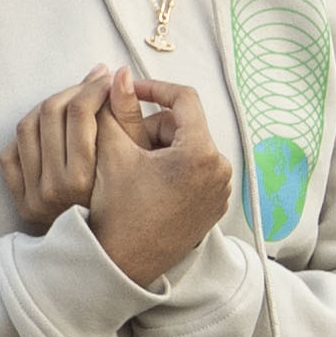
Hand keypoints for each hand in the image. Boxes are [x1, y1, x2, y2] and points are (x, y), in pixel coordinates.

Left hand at [0, 67, 131, 233]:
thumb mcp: (139, 162)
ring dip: (49, 106)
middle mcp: (51, 189)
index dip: (93, 87)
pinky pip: (10, 154)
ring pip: (26, 127)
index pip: (80, 114)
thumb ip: (127, 115)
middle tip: (91, 83)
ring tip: (72, 100)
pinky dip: (27, 136)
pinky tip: (50, 128)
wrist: (115, 252)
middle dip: (73, 90)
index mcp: (82, 181)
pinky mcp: (20, 201)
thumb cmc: (138, 203)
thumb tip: (118, 72)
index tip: (107, 77)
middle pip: (50, 114)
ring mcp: (31, 196)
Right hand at [86, 74, 231, 286]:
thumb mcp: (113, 151)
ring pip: (189, 148)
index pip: (183, 98)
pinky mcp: (216, 206)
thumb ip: (117, 108)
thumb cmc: (117, 209)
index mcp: (201, 152)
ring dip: (160, 147)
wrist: (123, 263)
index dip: (153, 88)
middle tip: (123, 142)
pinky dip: (172, 167)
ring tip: (132, 166)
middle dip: (152, 127)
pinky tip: (146, 182)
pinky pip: (196, 171)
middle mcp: (221, 170)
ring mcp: (222, 190)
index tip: (128, 91)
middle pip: (185, 126)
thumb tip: (119, 73)